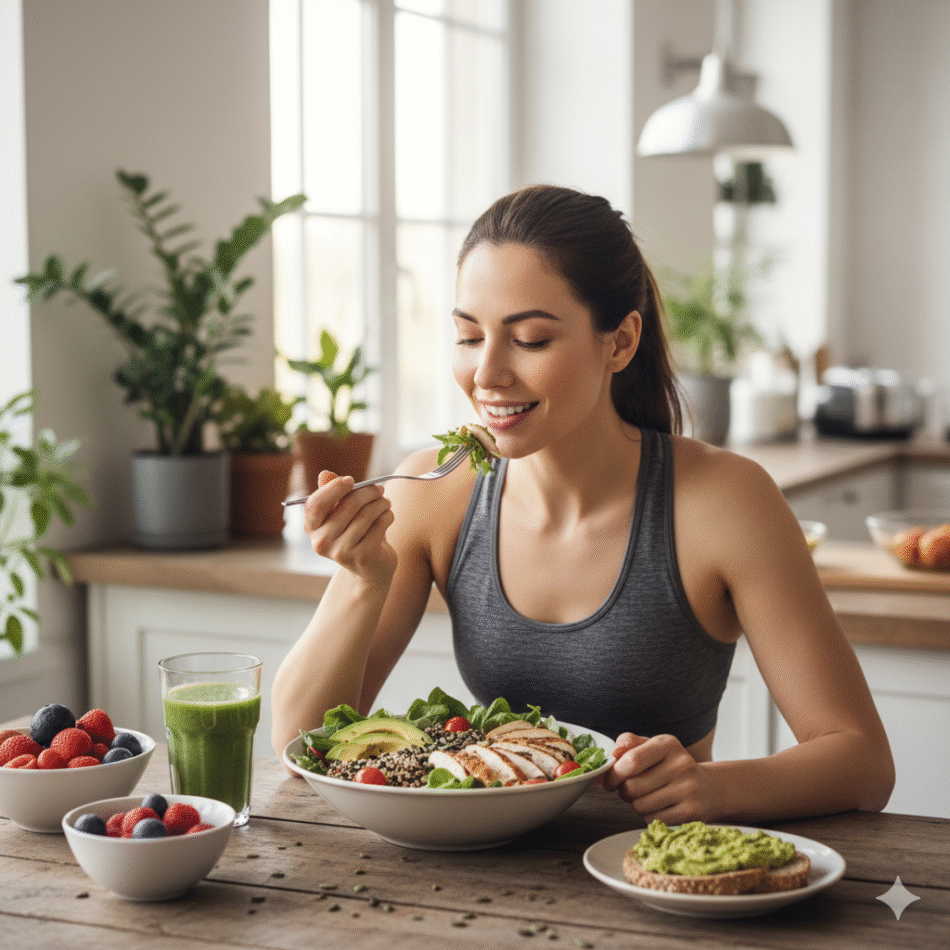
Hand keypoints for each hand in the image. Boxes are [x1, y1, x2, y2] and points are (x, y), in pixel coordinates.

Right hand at [303, 470, 396, 581]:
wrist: (370, 567)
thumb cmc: (355, 532)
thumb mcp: (341, 512)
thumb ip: (332, 493)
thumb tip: (325, 474)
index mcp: (311, 528)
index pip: (315, 504)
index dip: (334, 488)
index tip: (351, 480)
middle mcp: (321, 542)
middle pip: (349, 505)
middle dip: (368, 492)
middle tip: (379, 489)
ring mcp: (341, 552)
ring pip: (366, 514)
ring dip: (381, 503)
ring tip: (385, 502)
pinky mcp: (362, 557)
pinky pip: (379, 525)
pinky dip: (387, 516)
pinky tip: (388, 515)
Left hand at [602, 732, 716, 823]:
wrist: (709, 788)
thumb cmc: (671, 766)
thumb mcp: (653, 747)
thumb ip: (629, 744)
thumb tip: (613, 752)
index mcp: (668, 744)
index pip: (631, 761)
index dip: (614, 774)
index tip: (611, 780)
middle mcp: (681, 764)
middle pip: (632, 787)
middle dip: (625, 791)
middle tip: (632, 789)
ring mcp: (689, 789)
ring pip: (640, 806)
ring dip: (637, 805)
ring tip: (649, 797)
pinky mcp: (692, 812)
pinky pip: (653, 819)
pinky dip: (650, 816)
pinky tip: (661, 807)